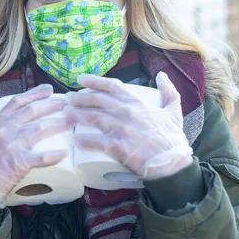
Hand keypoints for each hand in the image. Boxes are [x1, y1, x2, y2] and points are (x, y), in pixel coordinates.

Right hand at [0, 84, 73, 207]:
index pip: (17, 102)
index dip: (34, 94)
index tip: (49, 90)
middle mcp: (6, 131)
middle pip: (32, 111)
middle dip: (51, 104)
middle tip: (68, 103)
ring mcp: (12, 146)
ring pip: (39, 129)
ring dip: (58, 123)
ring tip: (72, 120)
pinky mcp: (18, 162)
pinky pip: (39, 157)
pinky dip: (52, 155)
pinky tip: (64, 153)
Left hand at [65, 72, 192, 179]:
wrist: (173, 163)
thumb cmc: (172, 139)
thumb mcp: (174, 110)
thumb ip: (168, 91)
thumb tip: (162, 75)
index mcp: (137, 103)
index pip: (111, 86)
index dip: (94, 81)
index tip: (80, 79)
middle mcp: (126, 112)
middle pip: (97, 100)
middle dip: (80, 97)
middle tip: (67, 98)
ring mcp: (121, 129)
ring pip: (93, 118)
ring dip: (77, 115)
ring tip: (65, 113)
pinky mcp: (117, 146)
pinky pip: (96, 141)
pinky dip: (84, 140)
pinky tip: (75, 140)